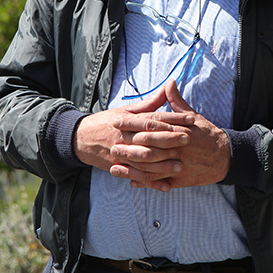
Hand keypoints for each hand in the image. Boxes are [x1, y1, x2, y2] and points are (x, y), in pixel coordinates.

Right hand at [73, 85, 194, 172]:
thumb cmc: (107, 122)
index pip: (153, 119)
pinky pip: (137, 176)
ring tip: (180, 166)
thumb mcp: (126, 110)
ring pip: (144, 161)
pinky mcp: (118, 167)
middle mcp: (124, 137)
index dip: (173, 119)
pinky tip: (167, 186)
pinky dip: (152, 183)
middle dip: (170, 139)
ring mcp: (120, 154)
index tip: (191, 119)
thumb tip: (168, 87)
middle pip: (149, 139)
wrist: (81, 138)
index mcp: (127, 121)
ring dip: (163, 165)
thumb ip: (149, 103)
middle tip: (188, 139)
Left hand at [108, 80, 229, 191]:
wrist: (225, 157)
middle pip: (148, 148)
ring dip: (132, 168)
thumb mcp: (192, 116)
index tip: (116, 121)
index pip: (150, 125)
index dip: (132, 123)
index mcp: (178, 130)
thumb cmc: (207, 134)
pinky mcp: (181, 180)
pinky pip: (160, 182)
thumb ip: (176, 102)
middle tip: (111, 146)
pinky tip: (131, 181)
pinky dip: (145, 183)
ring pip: (151, 168)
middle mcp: (177, 147)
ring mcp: (179, 165)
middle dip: (128, 147)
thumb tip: (169, 83)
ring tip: (115, 167)